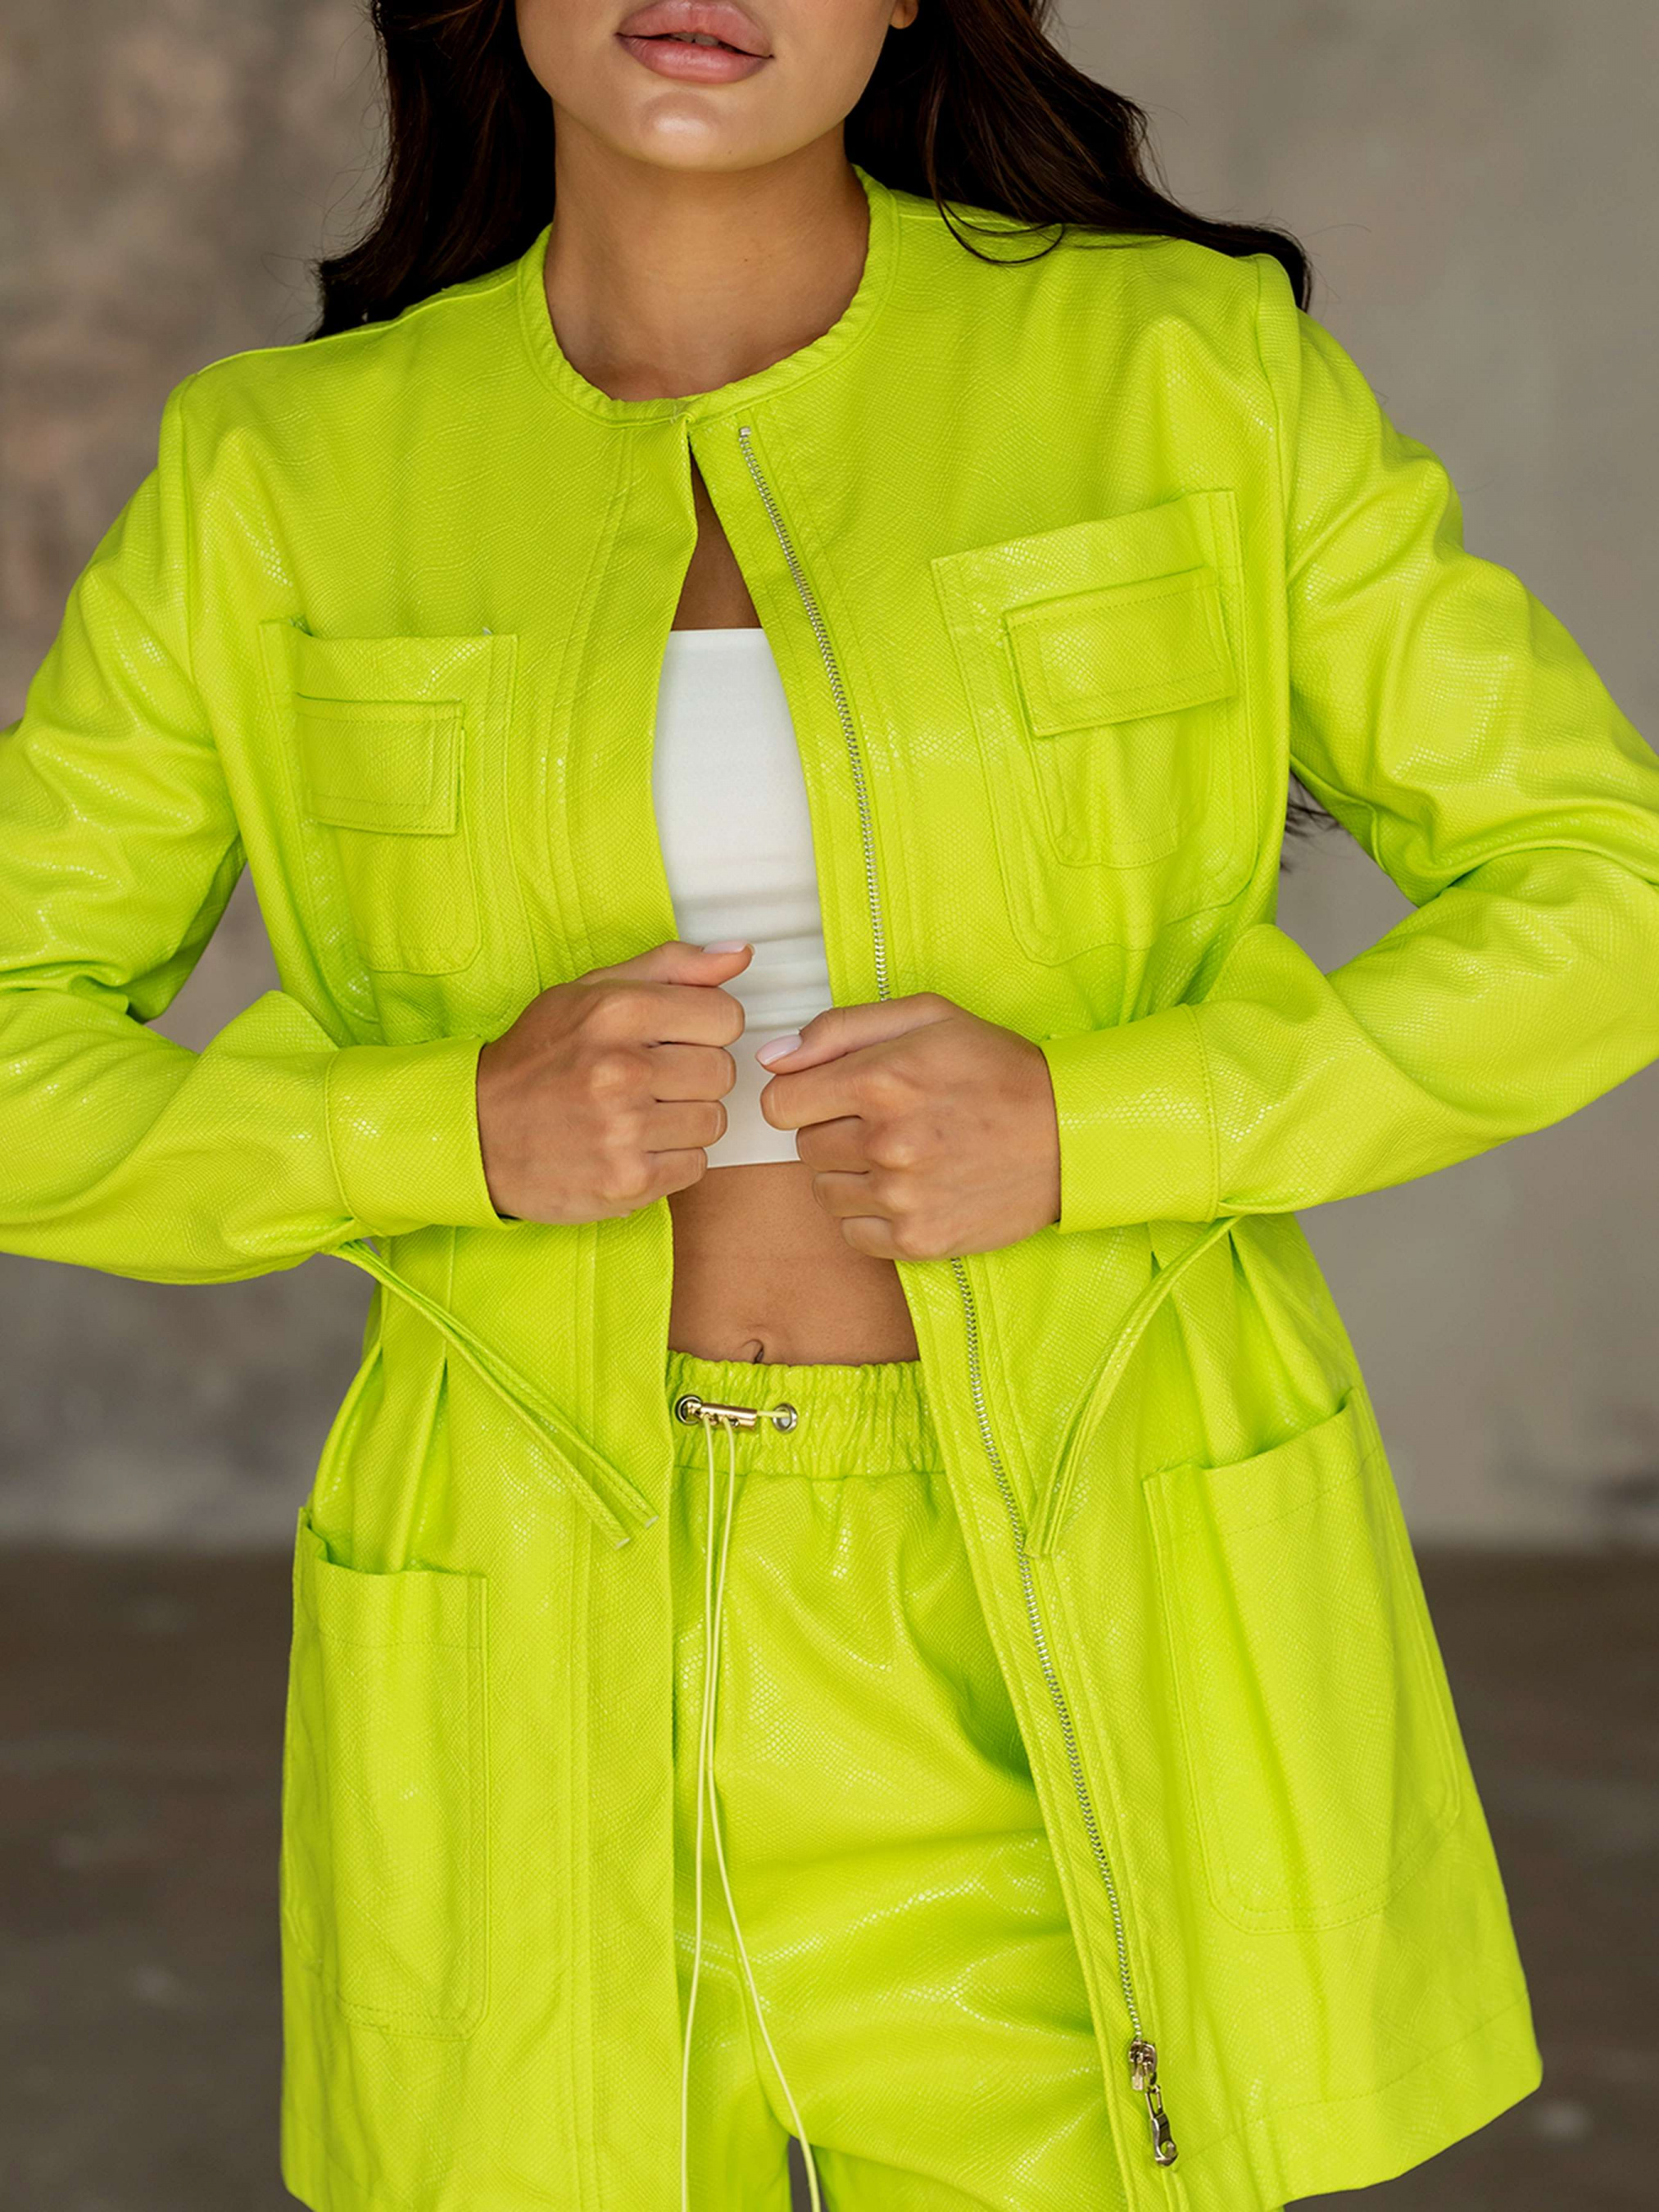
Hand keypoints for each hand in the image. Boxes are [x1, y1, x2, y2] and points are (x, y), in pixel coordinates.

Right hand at [475, 940, 751, 1223]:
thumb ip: (671, 968)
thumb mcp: (590, 992)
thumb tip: (737, 954)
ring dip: (685, 1119)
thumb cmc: (538, 1059)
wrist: (477, 1133)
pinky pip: (696, 1165)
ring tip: (639, 1113)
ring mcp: (625, 1130)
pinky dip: (672, 1159)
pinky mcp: (628, 1181)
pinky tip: (635, 1145)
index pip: (726, 1016)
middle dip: (694, 1075)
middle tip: (650, 1080)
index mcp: (617, 1012)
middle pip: (723, 1070)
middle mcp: (622, 1070)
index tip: (676, 1037)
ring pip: (714, 1121)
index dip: (705, 1027)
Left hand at [755, 991, 1060, 1259]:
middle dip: (832, 1130)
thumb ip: (839, 1030)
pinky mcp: (917, 1239)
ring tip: (900, 1154)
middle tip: (884, 1120)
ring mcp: (901, 1198)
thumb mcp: (926, 1017)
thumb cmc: (998, 1069)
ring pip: (824, 1191)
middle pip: (802, 1146)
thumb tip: (773, 1058)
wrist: (1070, 1134)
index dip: (800, 1095)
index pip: (778, 1103)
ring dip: (849, 1173)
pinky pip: (851, 1233)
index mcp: (880, 1081)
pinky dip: (869, 1215)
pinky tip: (907, 1189)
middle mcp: (885, 1143)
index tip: (828, 1094)